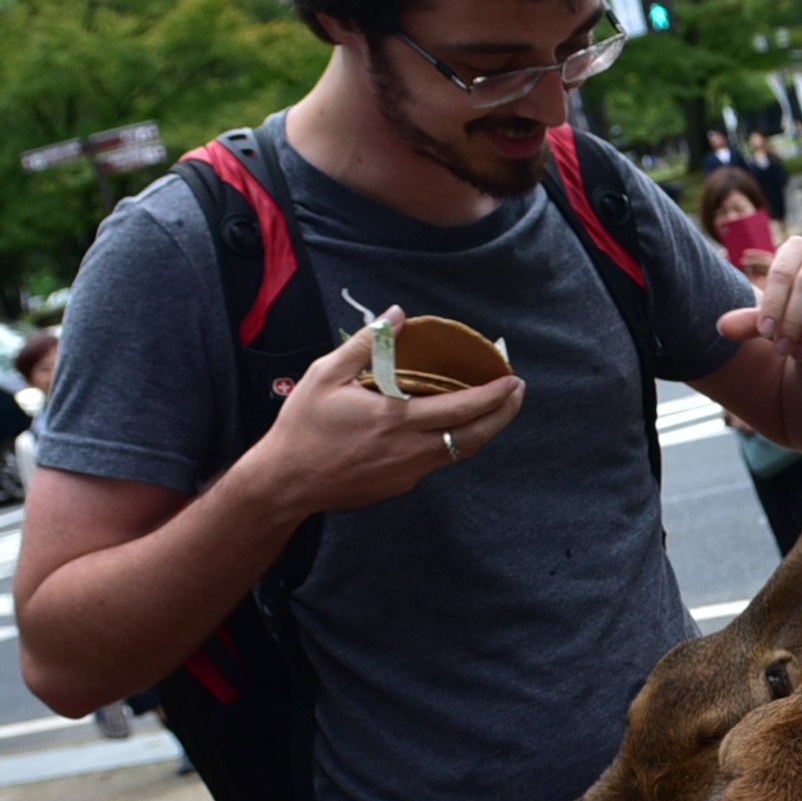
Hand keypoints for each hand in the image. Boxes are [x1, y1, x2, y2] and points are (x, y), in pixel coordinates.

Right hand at [238, 320, 523, 518]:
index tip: (512, 380)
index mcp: (396, 420)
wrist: (285, 482)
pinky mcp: (400, 486)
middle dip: (502, 415)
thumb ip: (367, 344)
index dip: (493, 395)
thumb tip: (397, 314)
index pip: (461, 409)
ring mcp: (408, 473)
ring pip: (459, 453)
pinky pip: (435, 461)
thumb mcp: (325, 375)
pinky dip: (452, 442)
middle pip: (474, 437)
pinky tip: (449, 426)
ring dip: (481, 431)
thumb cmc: (302, 427)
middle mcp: (410, 451)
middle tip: (516, 393)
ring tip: (493, 408)